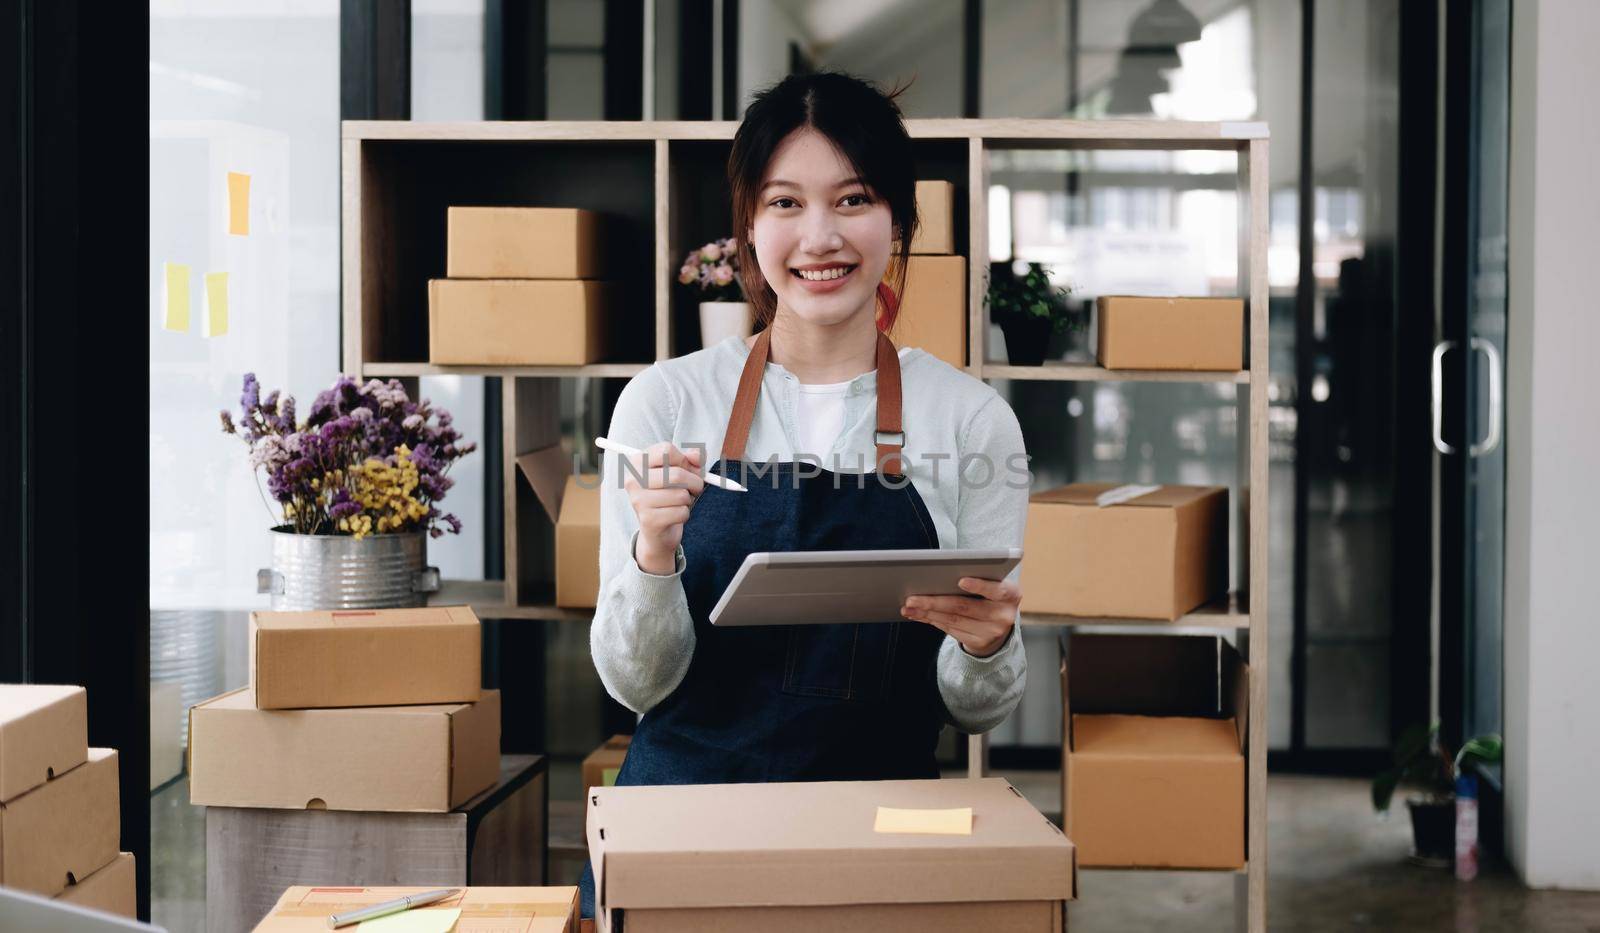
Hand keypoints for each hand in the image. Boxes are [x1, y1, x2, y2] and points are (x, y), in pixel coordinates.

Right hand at [621, 442, 704, 574]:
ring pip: (681, 495)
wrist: (657, 527)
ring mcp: (638, 500)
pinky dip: (685, 514)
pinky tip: (674, 515)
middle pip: (677, 474)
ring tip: (679, 502)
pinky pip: (681, 512)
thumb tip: (696, 456)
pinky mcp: (648, 520)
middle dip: (694, 483)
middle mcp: (633, 479)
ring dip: (688, 500)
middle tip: (694, 488)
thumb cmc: (670, 492)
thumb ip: (693, 458)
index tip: (685, 468)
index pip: (667, 450)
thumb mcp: (683, 470)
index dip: (683, 460)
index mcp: (638, 461)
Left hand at [901, 576, 1019, 657]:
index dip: (979, 585)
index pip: (996, 589)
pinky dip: (932, 620)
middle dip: (935, 601)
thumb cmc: (990, 594)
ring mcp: (992, 632)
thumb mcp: (993, 584)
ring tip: (908, 606)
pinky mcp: (979, 642)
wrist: (1000, 624)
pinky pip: (951, 630)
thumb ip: (978, 578)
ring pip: (954, 620)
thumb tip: (939, 574)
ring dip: (927, 612)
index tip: (961, 580)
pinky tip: (918, 614)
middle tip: (912, 597)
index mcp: (1011, 594)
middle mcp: (1004, 615)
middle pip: (965, 607)